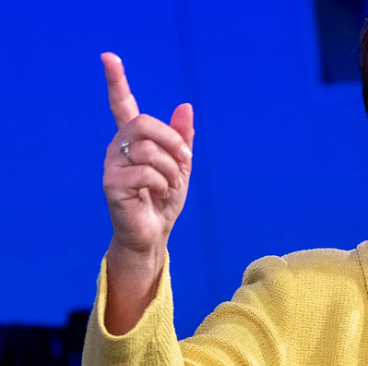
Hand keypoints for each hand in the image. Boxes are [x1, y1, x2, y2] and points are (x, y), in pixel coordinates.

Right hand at [102, 52, 193, 256]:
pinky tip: (157, 194)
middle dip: (172, 141)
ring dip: (171, 170)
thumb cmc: (163, 199)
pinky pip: (145, 172)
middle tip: (184, 163)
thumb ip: (181, 138)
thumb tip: (185, 106)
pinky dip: (162, 184)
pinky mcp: (112, 184)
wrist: (153, 232)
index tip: (108, 57)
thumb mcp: (180, 166)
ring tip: (169, 186)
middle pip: (143, 123)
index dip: (116, 81)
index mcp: (135, 140)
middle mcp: (119, 147)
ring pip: (149, 150)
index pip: (122, 105)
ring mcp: (112, 165)